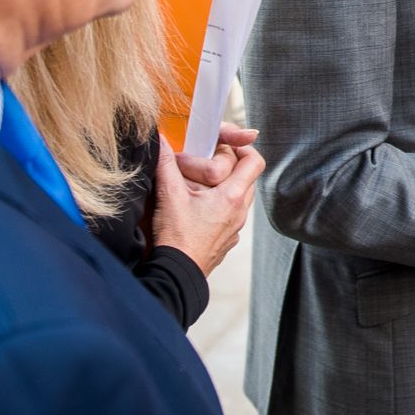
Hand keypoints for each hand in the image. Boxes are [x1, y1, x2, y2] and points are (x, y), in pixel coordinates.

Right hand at [150, 130, 263, 276]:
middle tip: (204, 163)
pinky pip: (231, 215)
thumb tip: (160, 140)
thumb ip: (166, 163)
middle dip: (228, 164)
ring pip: (240, 196)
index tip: (222, 145)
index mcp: (232, 196)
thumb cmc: (176, 238)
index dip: (242, 147)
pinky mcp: (227, 240)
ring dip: (224, 186)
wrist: (177, 274)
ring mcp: (235, 228)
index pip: (254, 160)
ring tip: (200, 185)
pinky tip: (197, 208)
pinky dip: (219, 206)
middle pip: (247, 176)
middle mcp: (240, 212)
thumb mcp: (168, 195)